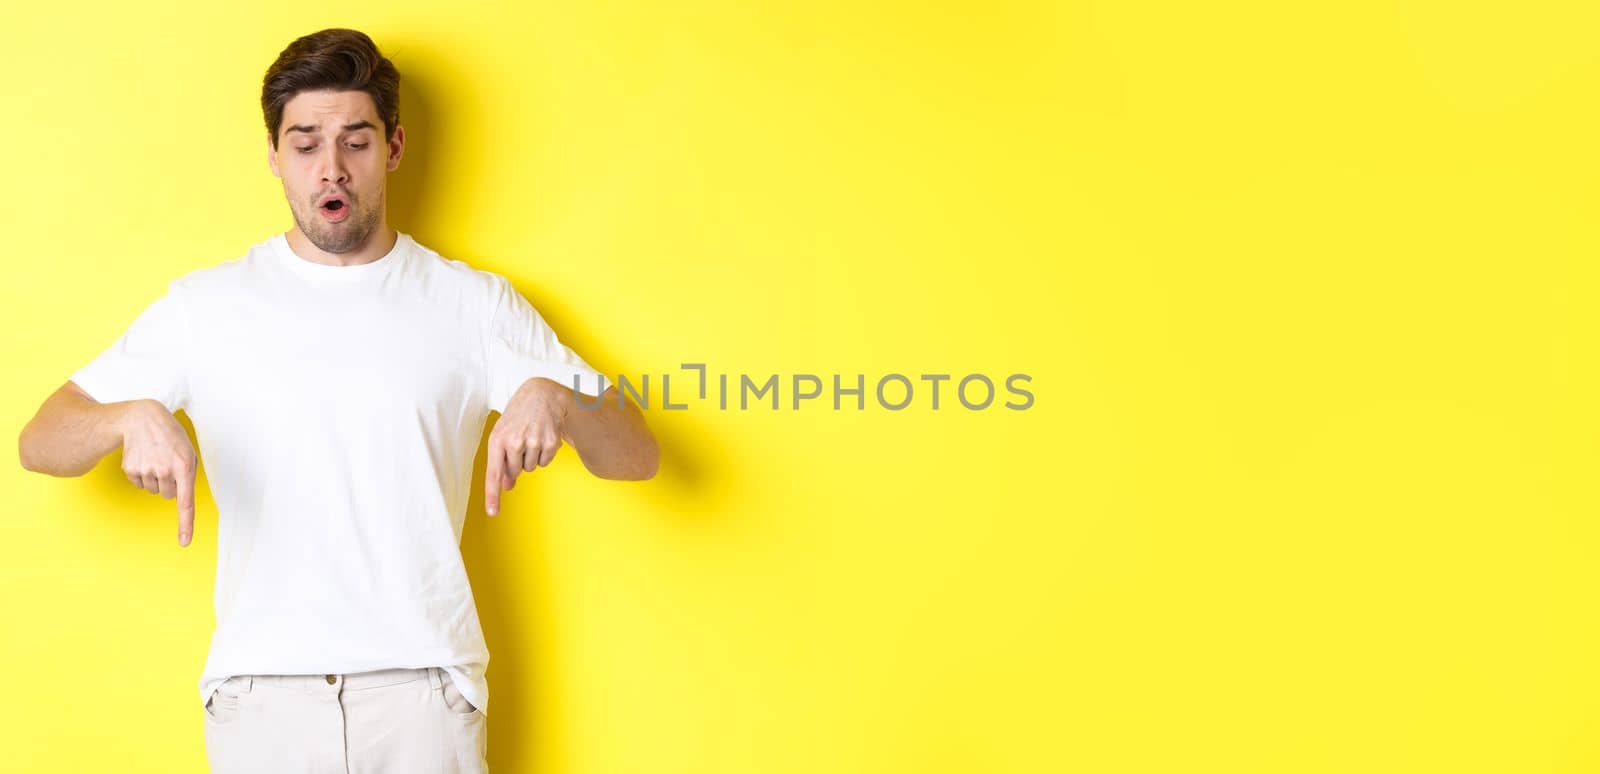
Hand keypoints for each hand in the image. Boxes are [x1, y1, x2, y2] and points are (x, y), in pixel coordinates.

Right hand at [116, 399, 198, 545]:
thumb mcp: (188, 452)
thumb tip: (179, 500)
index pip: (185, 502)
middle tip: (167, 462)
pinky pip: (140, 484)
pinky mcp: (130, 469)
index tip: (184, 542)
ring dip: (156, 478)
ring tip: (155, 457)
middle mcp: (165, 470)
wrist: (143, 418)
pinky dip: (142, 474)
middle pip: (169, 495)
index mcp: (184, 466)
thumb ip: (187, 476)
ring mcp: (146, 470)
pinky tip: (143, 457)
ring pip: (154, 490)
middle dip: (170, 483)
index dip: (185, 524)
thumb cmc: (171, 437)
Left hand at [485, 377, 568, 516]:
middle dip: (517, 462)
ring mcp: (534, 441)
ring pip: (531, 468)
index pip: (494, 472)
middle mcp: (515, 441)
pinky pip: (545, 462)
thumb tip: (506, 485)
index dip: (492, 495)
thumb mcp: (503, 435)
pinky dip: (544, 454)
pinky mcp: (550, 442)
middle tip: (520, 442)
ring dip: (531, 457)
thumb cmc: (518, 417)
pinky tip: (543, 437)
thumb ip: (502, 460)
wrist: (541, 395)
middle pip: (515, 472)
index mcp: (497, 439)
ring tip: (532, 436)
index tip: (493, 512)